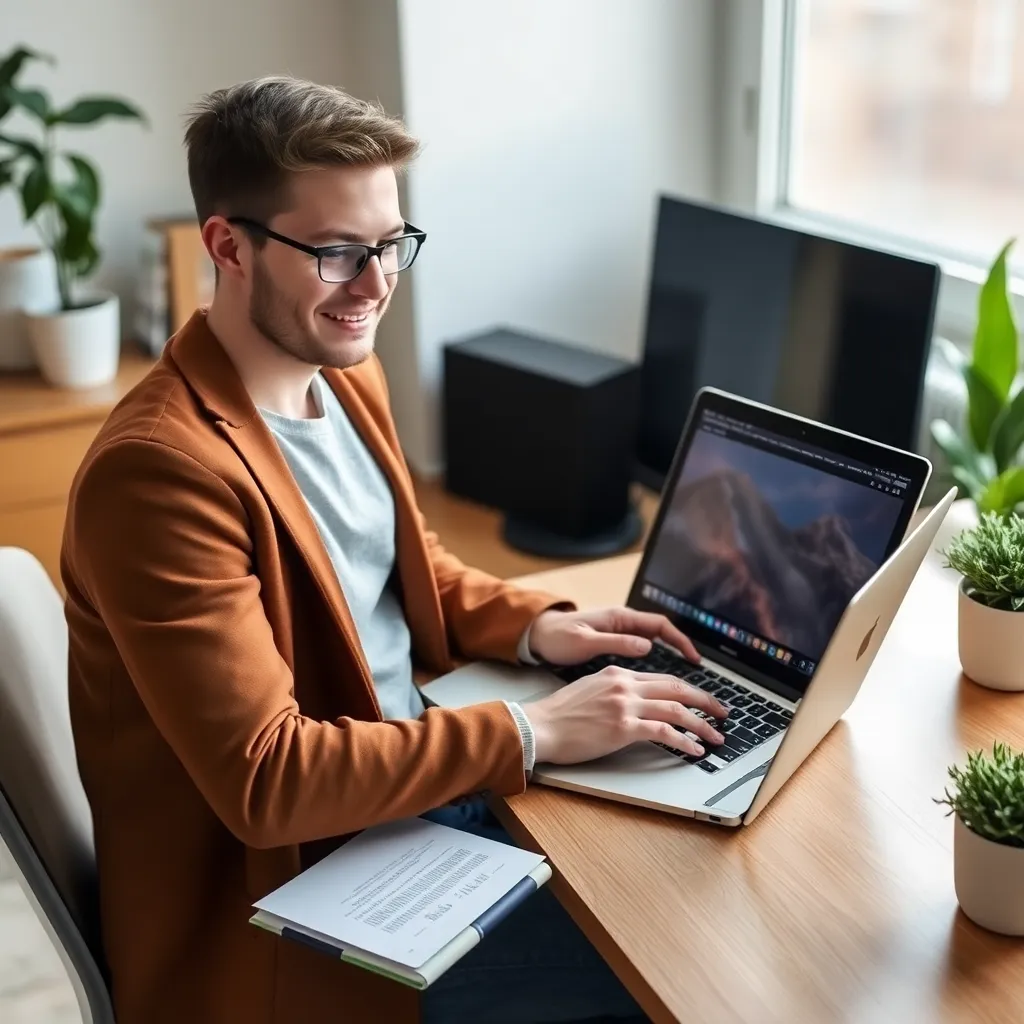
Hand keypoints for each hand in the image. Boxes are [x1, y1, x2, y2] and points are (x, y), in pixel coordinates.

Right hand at [524, 667, 727, 764]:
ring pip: (676, 709)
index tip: (701, 700)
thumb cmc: (559, 714)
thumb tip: (637, 699)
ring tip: (715, 737)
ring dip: (701, 725)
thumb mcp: (590, 688)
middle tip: (722, 713)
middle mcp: (625, 685)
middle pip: (676, 688)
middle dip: (705, 702)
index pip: (663, 678)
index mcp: (618, 672)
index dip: (688, 690)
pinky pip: (663, 732)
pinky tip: (694, 750)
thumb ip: (615, 688)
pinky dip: (684, 742)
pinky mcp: (623, 728)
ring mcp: (625, 705)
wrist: (540, 726)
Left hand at [527, 607, 700, 665]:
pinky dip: (655, 663)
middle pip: (663, 635)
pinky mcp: (614, 645)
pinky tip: (660, 682)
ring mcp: (619, 633)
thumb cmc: (558, 637)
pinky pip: (642, 651)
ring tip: (686, 679)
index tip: (694, 657)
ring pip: (655, 644)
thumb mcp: (585, 641)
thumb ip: (616, 642)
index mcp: (620, 618)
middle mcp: (623, 623)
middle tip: (698, 670)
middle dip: (683, 650)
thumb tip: (648, 646)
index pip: (661, 625)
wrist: (536, 635)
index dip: (680, 639)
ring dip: (672, 658)